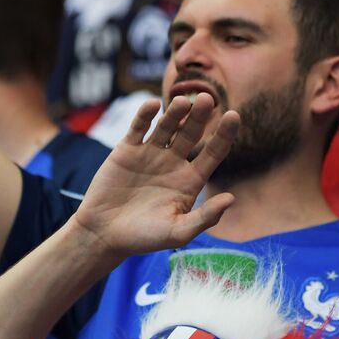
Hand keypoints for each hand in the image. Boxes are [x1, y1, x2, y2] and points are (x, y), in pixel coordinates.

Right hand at [70, 94, 238, 261]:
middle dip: (200, 116)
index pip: (214, 152)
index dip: (225, 134)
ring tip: (182, 102)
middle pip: (192, 132)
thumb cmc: (143, 239)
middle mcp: (173, 163)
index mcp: (190, 180)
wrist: (104, 235)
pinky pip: (139, 127)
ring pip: (167, 125)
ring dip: (175, 112)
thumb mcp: (178, 233)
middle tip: (207, 99)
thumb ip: (205, 217)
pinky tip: (153, 106)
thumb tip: (232, 199)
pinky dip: (145, 115)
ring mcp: (151, 154)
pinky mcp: (127, 149)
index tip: (234, 115)